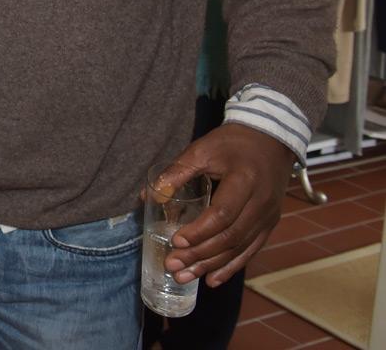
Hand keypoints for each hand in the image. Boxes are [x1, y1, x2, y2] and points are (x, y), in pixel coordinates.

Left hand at [154, 124, 294, 285]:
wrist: (270, 139)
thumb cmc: (231, 143)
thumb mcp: (202, 149)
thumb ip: (176, 172)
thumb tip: (148, 196)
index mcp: (245, 180)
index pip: (222, 214)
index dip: (199, 231)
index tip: (175, 241)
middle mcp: (261, 202)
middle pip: (230, 236)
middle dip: (200, 254)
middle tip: (173, 265)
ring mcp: (268, 215)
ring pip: (240, 248)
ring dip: (212, 265)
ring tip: (185, 277)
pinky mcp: (270, 222)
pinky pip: (251, 249)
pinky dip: (232, 266)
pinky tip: (212, 279)